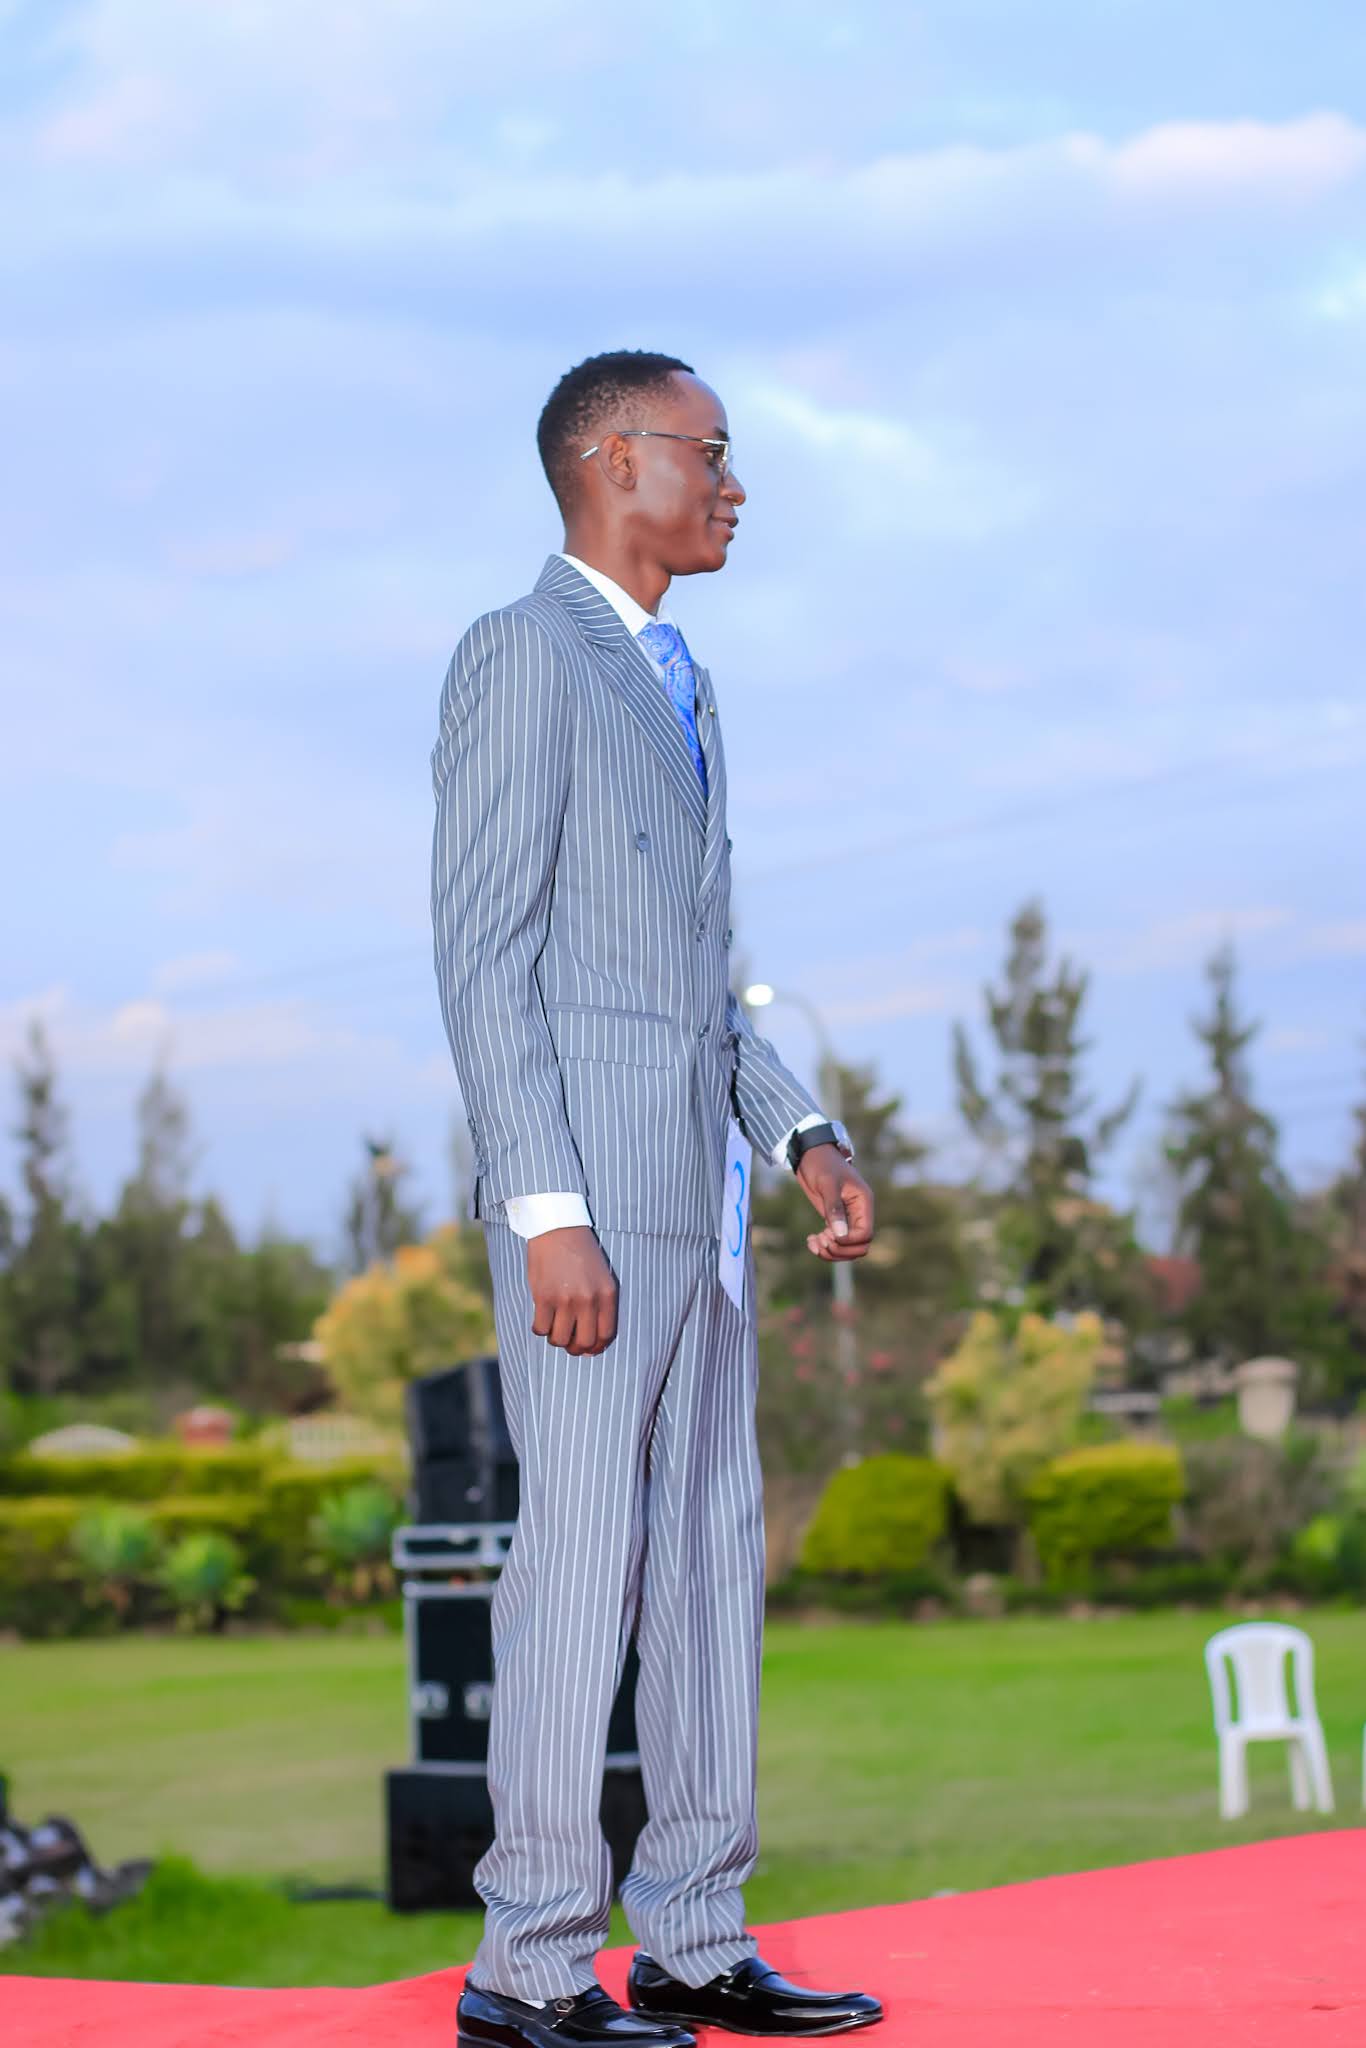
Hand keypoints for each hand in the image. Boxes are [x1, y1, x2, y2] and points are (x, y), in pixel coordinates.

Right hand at [526, 1225, 618, 1354]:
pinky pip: (541, 1329)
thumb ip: (600, 1305)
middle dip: (576, 1348)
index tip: (589, 1349)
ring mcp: (565, 1300)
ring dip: (557, 1339)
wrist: (558, 1228)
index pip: (606, 1334)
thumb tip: (592, 1341)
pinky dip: (540, 1329)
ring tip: (554, 1329)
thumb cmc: (581, 1252)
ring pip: (561, 1339)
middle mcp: (588, 1300)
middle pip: (584, 1342)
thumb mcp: (601, 1276)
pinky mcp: (543, 1297)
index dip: (596, 1347)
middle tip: (569, 1342)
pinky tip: (542, 1320)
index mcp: (607, 1294)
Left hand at [795, 1147, 874, 1261]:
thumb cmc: (822, 1163)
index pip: (865, 1234)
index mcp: (863, 1203)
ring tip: (814, 1242)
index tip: (828, 1233)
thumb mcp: (827, 1183)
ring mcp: (847, 1219)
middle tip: (821, 1240)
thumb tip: (840, 1234)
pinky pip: (835, 1242)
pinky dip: (823, 1247)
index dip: (848, 1241)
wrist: (810, 1154)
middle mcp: (858, 1213)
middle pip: (860, 1247)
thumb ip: (835, 1208)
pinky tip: (810, 1240)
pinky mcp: (834, 1221)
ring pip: (848, 1249)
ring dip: (831, 1252)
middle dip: (840, 1250)